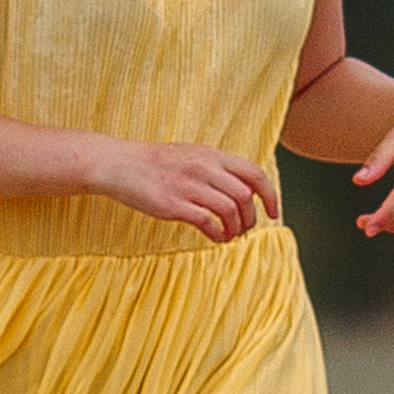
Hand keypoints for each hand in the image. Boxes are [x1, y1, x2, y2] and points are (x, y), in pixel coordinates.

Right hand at [93, 138, 281, 243]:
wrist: (120, 164)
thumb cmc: (157, 163)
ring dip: (235, 228)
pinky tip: (216, 238)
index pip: (254, 173)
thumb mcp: (192, 155)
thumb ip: (217, 168)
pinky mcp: (174, 204)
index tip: (273, 213)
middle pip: (244, 196)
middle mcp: (204, 168)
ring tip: (230, 235)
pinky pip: (207, 222)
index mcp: (212, 155)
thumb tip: (244, 190)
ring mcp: (189, 186)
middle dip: (251, 218)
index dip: (270, 195)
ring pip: (229, 210)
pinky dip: (218, 234)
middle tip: (244, 229)